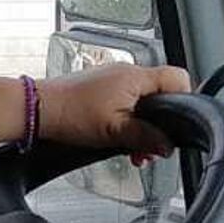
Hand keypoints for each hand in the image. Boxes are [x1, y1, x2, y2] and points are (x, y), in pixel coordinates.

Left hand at [38, 63, 191, 158]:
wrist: (39, 109)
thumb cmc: (71, 114)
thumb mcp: (115, 132)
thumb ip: (146, 137)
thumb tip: (167, 145)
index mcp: (136, 77)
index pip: (177, 78)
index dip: (185, 100)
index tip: (178, 124)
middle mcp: (127, 73)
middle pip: (160, 95)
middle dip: (159, 124)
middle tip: (150, 147)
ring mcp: (113, 80)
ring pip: (142, 102)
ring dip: (142, 127)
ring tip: (132, 150)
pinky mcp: (101, 89)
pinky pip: (125, 103)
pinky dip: (127, 121)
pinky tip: (119, 140)